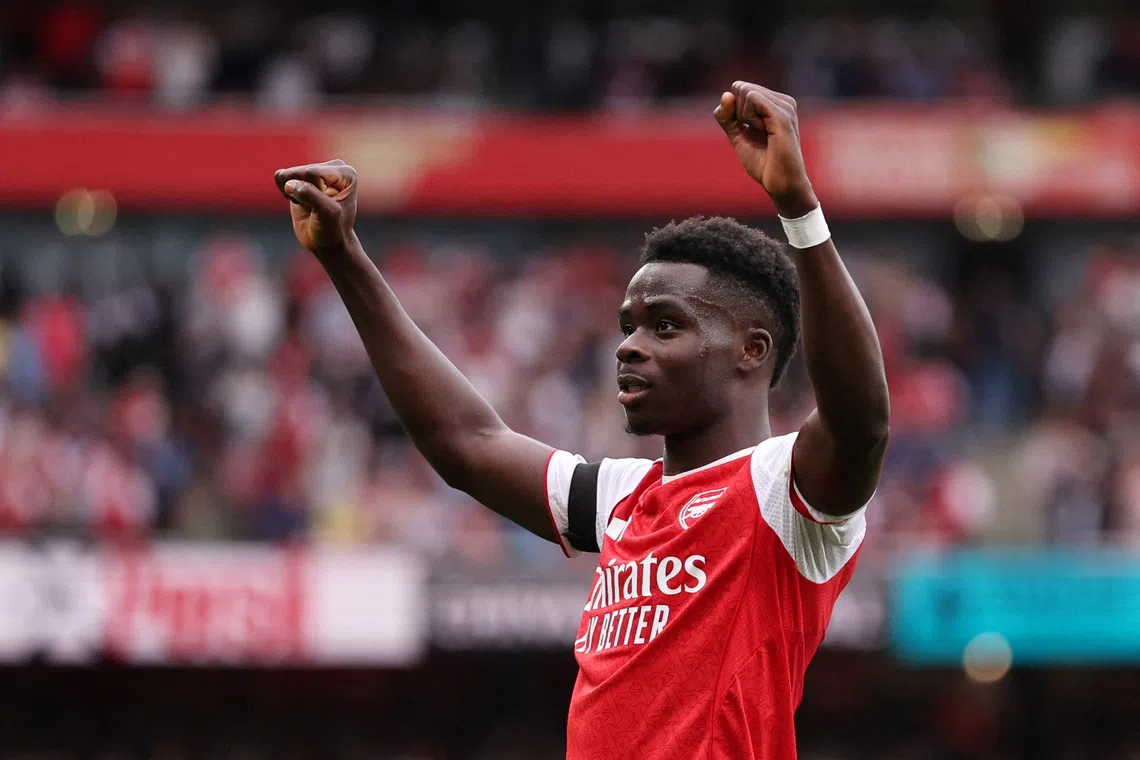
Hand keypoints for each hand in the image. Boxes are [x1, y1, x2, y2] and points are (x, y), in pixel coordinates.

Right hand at [274, 159, 357, 253]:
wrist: (327, 243)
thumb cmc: (332, 230)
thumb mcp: (328, 214)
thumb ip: (311, 195)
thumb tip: (288, 183)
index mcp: (345, 172)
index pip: (312, 172)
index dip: (310, 194)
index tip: (323, 209)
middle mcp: (332, 166)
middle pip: (300, 172)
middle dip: (302, 193)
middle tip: (314, 209)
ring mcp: (316, 170)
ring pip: (289, 174)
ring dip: (293, 194)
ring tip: (309, 206)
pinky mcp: (300, 176)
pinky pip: (281, 178)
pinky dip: (286, 193)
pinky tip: (300, 202)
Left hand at [714, 82, 816, 217]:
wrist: (781, 184)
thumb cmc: (763, 163)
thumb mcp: (737, 136)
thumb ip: (727, 117)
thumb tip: (726, 95)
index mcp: (775, 103)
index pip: (739, 88)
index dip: (732, 110)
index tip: (746, 130)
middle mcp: (782, 100)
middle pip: (740, 87)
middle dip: (737, 113)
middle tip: (754, 133)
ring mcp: (784, 105)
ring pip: (745, 91)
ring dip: (743, 117)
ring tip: (762, 134)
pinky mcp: (782, 114)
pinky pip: (752, 98)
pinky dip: (748, 117)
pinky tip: (763, 131)